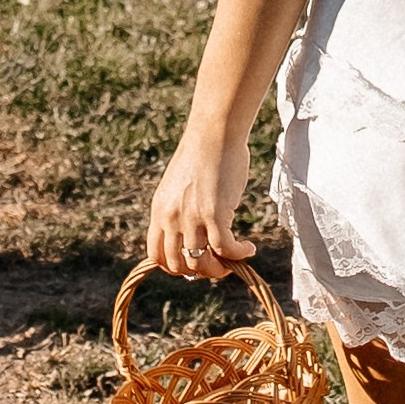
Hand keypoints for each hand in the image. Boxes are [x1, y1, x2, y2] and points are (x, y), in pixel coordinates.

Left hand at [146, 124, 256, 278]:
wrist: (214, 133)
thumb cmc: (203, 154)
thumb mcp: (179, 187)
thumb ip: (180, 210)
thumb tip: (195, 234)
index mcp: (159, 211)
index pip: (156, 255)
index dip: (174, 267)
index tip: (194, 262)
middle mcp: (171, 217)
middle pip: (179, 265)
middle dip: (200, 270)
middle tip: (218, 263)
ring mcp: (191, 217)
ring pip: (201, 262)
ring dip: (220, 268)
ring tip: (235, 257)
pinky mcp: (214, 213)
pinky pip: (226, 249)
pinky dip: (239, 254)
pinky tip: (248, 248)